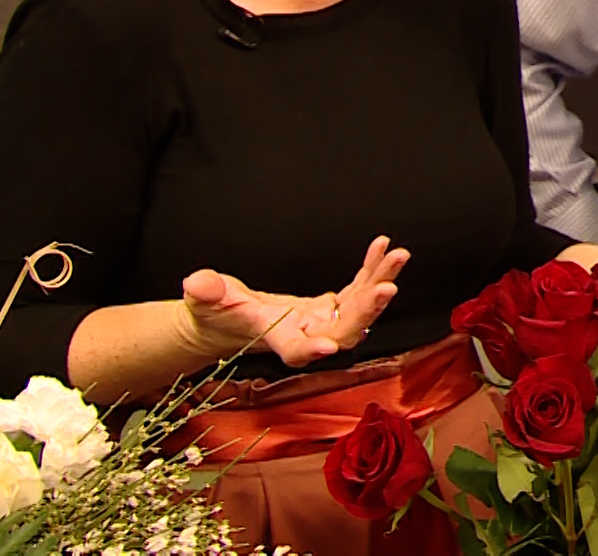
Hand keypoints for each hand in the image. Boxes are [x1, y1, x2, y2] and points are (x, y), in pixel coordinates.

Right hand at [178, 236, 408, 366]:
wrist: (232, 318)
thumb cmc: (216, 312)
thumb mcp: (205, 300)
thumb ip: (206, 293)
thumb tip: (199, 283)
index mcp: (276, 339)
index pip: (295, 350)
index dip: (309, 350)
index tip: (327, 346)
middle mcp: (307, 335)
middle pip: (343, 332)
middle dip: (366, 311)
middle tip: (388, 286)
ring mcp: (324, 322)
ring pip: (360, 310)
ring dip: (380, 283)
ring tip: (398, 256)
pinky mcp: (333, 307)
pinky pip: (359, 290)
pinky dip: (372, 269)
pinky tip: (382, 247)